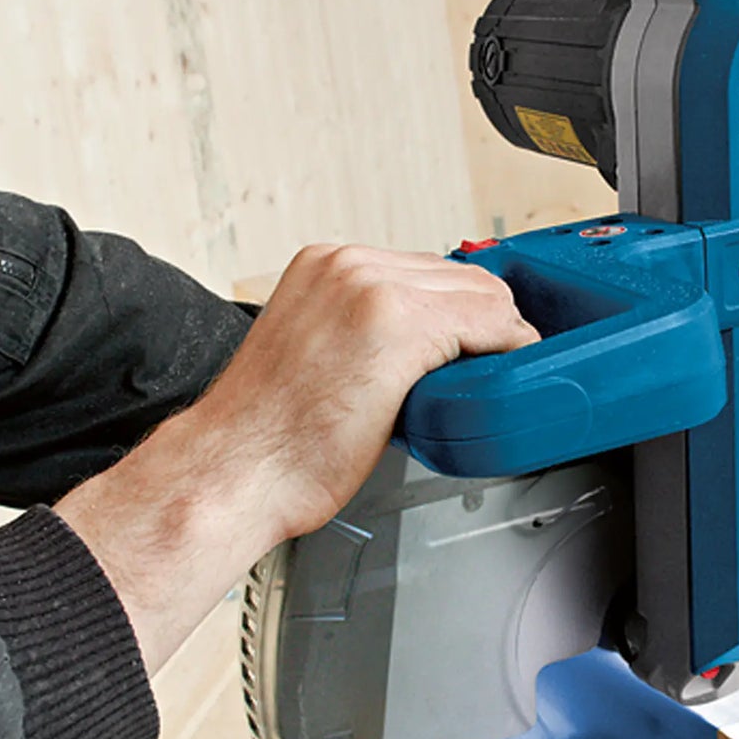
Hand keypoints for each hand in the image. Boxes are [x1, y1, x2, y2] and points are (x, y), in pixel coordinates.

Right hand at [56, 245, 536, 670]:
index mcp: (325, 265)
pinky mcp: (398, 326)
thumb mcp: (318, 352)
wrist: (232, 473)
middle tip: (495, 367)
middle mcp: (348, 265)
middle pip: (464, 276)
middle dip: (488, 323)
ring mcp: (372, 289)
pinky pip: (488, 324)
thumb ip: (367, 333)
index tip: (477, 344)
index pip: (431, 270)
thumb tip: (429, 345)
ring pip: (484, 295)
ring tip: (493, 380)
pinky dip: (506, 352)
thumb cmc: (269, 437)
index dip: (465, 312)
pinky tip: (496, 383)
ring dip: (499, 338)